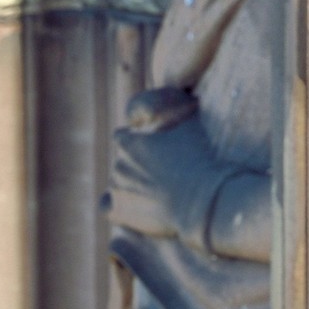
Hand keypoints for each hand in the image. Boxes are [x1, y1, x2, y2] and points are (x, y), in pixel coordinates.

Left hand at [108, 108, 221, 243]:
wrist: (202, 198)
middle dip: (137, 166)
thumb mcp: (193, 124)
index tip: (153, 150)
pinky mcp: (119, 211)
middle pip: (122, 162)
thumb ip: (182, 110)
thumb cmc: (199, 159)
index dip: (137, 143)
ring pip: (117, 183)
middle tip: (161, 174)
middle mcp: (118, 163)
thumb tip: (190, 97)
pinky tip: (130, 207)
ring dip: (130, 186)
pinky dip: (116, 206)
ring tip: (153, 193)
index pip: (122, 137)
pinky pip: (107, 207)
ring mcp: (116, 188)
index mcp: (129, 141)